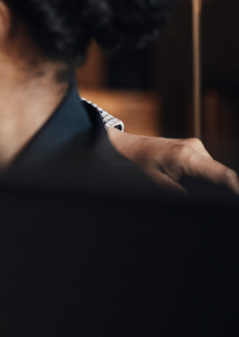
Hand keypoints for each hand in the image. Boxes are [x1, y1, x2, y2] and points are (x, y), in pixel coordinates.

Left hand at [108, 129, 238, 193]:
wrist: (127, 147)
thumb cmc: (139, 166)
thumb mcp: (160, 185)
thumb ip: (186, 196)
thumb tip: (205, 205)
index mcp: (188, 157)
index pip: (225, 176)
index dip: (236, 191)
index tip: (234, 205)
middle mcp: (196, 148)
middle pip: (222, 176)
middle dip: (224, 193)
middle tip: (215, 207)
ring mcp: (196, 147)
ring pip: (215, 173)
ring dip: (213, 187)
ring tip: (191, 193)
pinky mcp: (194, 149)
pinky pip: (207, 167)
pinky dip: (205, 180)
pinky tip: (191, 187)